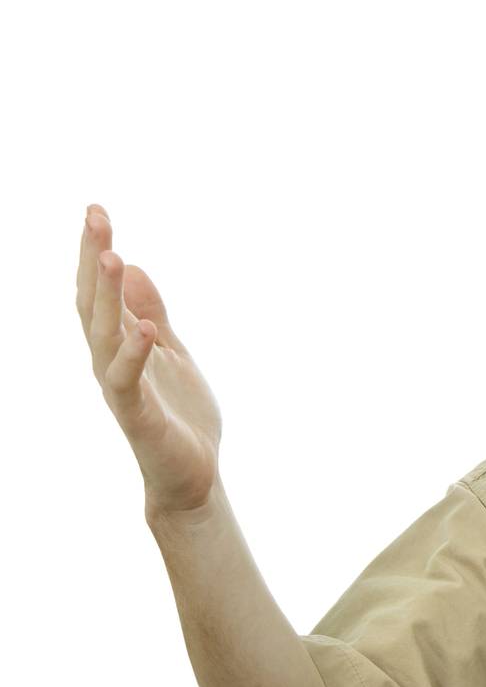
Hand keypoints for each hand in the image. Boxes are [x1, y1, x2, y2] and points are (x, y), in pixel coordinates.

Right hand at [76, 204, 223, 519]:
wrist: (191, 476)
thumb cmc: (179, 416)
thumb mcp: (171, 351)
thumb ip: (151, 312)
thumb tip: (136, 266)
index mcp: (119, 345)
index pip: (99, 291)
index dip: (94, 252)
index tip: (95, 210)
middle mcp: (111, 361)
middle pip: (94, 303)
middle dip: (93, 259)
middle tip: (94, 215)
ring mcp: (121, 388)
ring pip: (105, 334)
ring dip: (109, 296)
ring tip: (114, 256)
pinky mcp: (138, 416)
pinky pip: (128, 381)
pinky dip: (136, 353)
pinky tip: (146, 328)